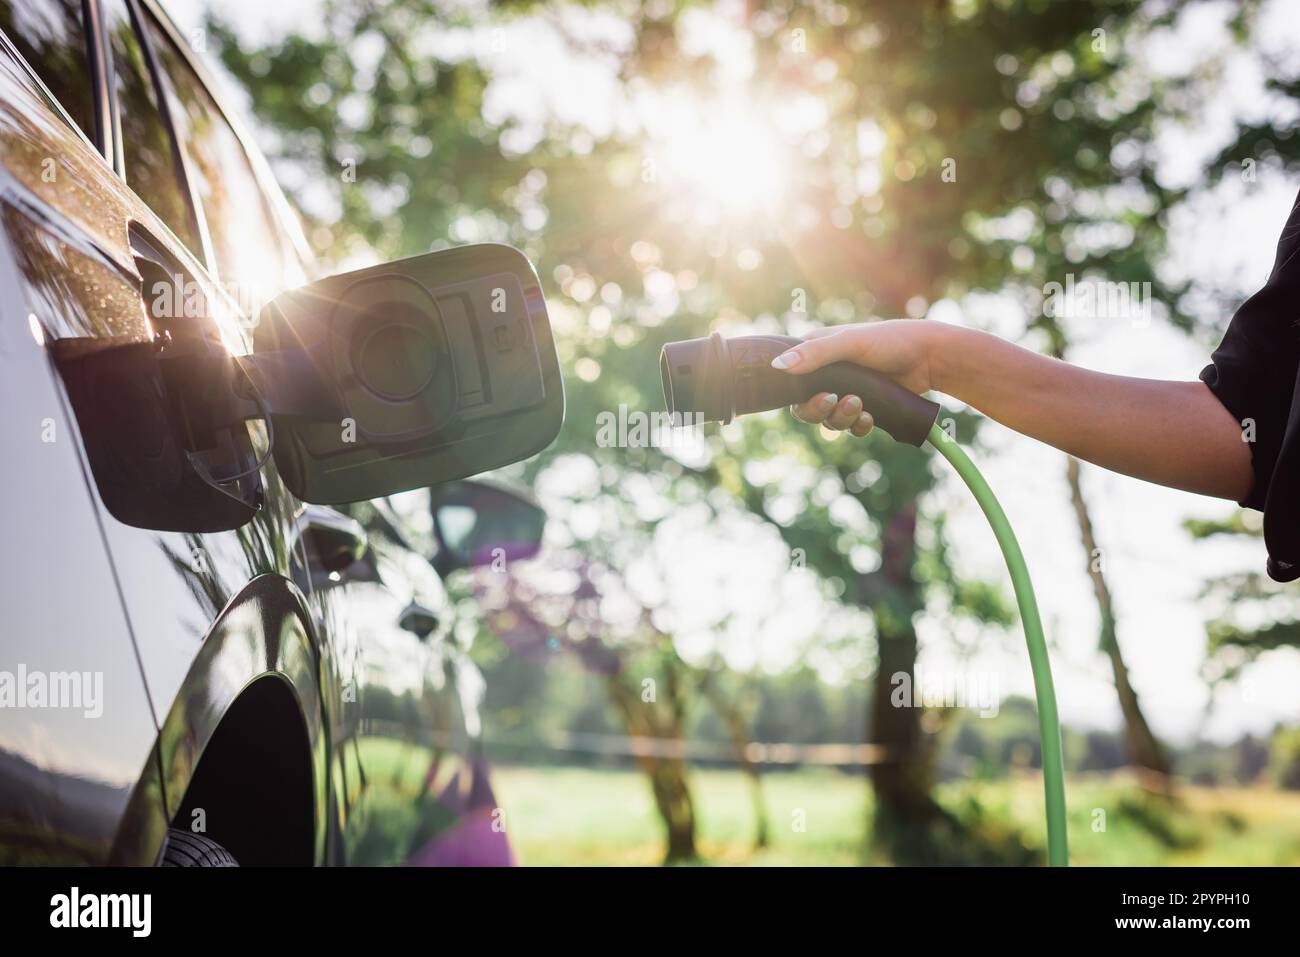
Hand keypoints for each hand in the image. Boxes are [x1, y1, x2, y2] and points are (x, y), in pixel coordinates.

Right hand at [772, 320, 942, 434]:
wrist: (929, 357)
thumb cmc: (890, 340)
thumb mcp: (850, 342)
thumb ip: (815, 354)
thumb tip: (778, 366)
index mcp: (817, 353)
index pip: (790, 382)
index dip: (797, 396)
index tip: (819, 395)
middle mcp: (828, 375)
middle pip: (806, 407)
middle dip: (820, 410)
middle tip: (835, 401)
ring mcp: (846, 392)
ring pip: (829, 420)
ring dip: (842, 418)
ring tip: (861, 407)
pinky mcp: (864, 407)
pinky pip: (851, 427)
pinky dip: (858, 426)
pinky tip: (870, 418)